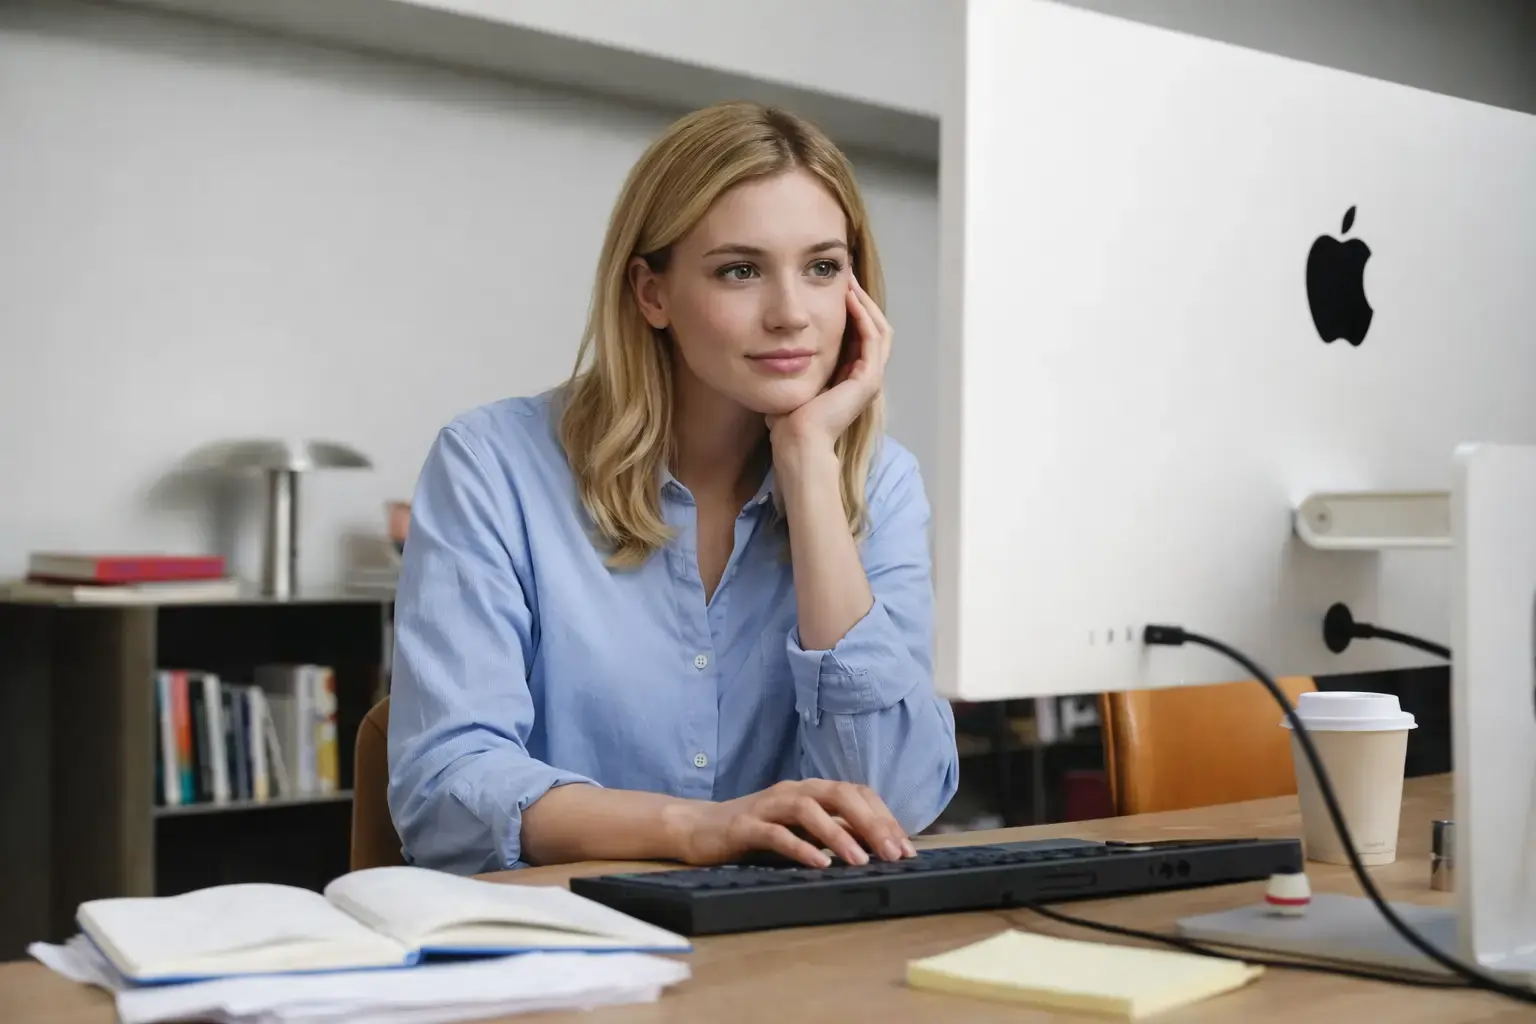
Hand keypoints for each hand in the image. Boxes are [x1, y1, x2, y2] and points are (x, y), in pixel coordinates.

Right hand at [667, 779, 917, 867]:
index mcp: (811, 790)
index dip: (884, 817)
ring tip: (860, 860)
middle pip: (840, 795)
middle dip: (871, 824)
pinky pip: (776, 833)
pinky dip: (800, 847)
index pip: (856, 793)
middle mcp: (793, 790)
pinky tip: (818, 863)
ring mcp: (768, 805)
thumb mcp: (800, 829)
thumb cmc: (756, 831)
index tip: (906, 848)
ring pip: (809, 810)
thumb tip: (875, 849)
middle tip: (894, 854)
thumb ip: (830, 832)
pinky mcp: (744, 825)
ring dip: (838, 834)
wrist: (699, 828)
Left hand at [766, 275, 892, 451]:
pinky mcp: (868, 380)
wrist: (796, 442)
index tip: (837, 286)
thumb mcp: (793, 381)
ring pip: (880, 329)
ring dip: (866, 303)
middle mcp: (866, 377)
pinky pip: (872, 339)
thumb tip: (773, 350)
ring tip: (850, 282)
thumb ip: (791, 365)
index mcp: (852, 378)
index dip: (853, 309)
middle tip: (848, 275)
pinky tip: (850, 299)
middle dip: (862, 300)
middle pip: (875, 328)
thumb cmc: (788, 420)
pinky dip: (863, 317)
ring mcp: (871, 379)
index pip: (861, 335)